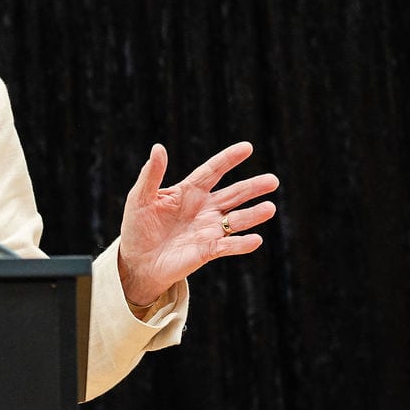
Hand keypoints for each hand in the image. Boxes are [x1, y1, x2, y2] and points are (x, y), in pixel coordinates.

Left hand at [117, 141, 277, 306]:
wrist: (136, 262)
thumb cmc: (137, 227)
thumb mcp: (140, 198)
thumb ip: (151, 174)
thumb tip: (158, 147)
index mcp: (189, 192)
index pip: (212, 171)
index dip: (228, 159)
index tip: (247, 147)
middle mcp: (204, 209)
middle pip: (233, 194)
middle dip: (252, 187)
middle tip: (273, 180)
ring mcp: (208, 230)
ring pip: (236, 220)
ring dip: (252, 215)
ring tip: (269, 208)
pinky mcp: (207, 251)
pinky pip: (228, 246)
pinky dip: (241, 244)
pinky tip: (255, 239)